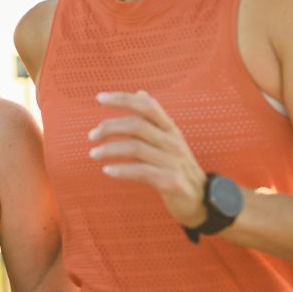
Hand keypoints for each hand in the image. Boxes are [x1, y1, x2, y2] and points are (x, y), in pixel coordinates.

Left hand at [88, 90, 208, 226]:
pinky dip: (122, 170)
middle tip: (91, 136)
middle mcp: (173, 141)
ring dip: (110, 150)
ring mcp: (173, 161)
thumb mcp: (168, 139)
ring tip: (94, 154)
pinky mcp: (171, 181)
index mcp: (170, 128)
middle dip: (110, 128)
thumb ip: (152, 119)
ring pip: (136, 148)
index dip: (123, 99)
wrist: (201, 199)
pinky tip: (107, 171)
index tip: (99, 98)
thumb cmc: (177, 166)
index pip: (147, 106)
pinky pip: (141, 172)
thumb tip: (140, 93)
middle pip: (137, 126)